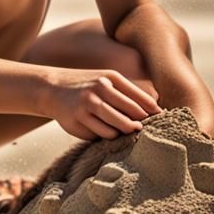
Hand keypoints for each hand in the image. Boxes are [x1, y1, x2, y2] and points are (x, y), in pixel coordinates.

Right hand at [39, 68, 160, 141]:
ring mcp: (87, 107)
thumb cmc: (87, 86)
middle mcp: (99, 90)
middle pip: (131, 115)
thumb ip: (128, 92)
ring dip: (123, 132)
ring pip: (117, 128)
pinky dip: (107, 135)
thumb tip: (155, 109)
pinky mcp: (77, 122)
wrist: (52, 88)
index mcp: (110, 78)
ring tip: (123, 130)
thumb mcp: (106, 80)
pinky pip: (101, 135)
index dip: (152, 111)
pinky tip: (104, 129)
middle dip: (140, 124)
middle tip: (142, 129)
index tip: (161, 119)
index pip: (139, 98)